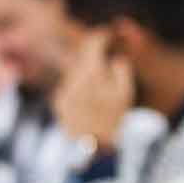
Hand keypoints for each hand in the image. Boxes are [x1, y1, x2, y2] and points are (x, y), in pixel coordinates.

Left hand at [53, 28, 133, 151]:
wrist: (97, 150)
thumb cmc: (116, 120)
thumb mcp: (125, 92)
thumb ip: (120, 68)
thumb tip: (114, 56)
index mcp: (92, 75)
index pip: (92, 44)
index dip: (101, 36)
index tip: (107, 33)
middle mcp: (74, 80)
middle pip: (81, 57)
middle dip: (93, 53)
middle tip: (105, 53)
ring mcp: (64, 92)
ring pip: (75, 71)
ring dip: (86, 71)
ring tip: (101, 85)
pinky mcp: (58, 103)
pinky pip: (69, 86)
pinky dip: (79, 86)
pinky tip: (90, 99)